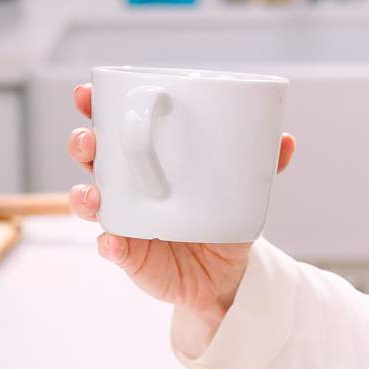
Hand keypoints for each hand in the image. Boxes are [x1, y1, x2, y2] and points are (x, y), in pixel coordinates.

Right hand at [66, 81, 296, 332]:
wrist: (223, 275)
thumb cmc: (221, 218)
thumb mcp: (242, 190)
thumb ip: (261, 166)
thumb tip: (285, 140)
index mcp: (145, 159)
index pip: (112, 126)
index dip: (92, 107)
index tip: (86, 93)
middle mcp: (125, 186)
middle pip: (91, 159)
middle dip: (82, 144)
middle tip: (88, 140)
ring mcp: (123, 220)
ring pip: (90, 202)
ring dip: (83, 195)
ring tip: (92, 194)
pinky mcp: (128, 255)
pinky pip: (112, 249)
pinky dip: (110, 246)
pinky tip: (113, 242)